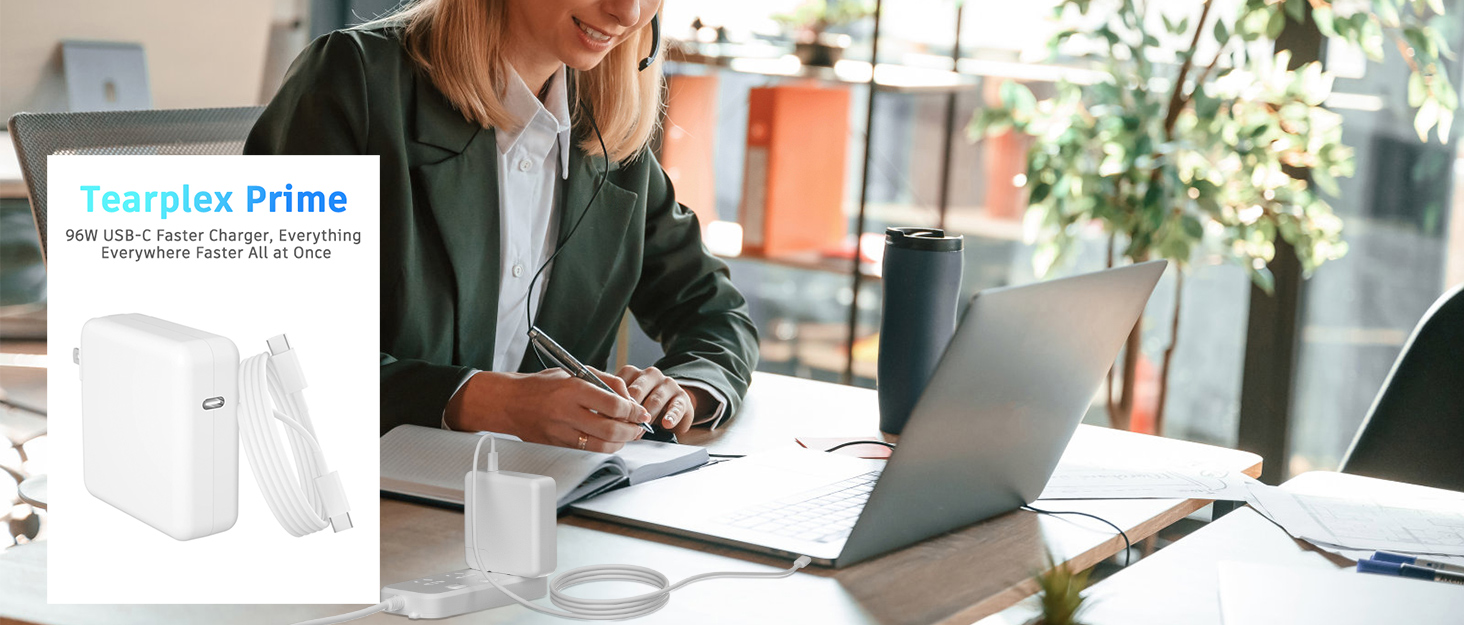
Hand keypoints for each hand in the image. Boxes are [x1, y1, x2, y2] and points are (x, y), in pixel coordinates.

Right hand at [445, 369, 652, 452]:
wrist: (509, 402)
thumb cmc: (543, 384)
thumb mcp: (574, 371)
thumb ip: (604, 381)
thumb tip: (628, 396)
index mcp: (574, 389)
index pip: (614, 405)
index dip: (633, 411)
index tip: (640, 412)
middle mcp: (568, 412)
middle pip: (611, 430)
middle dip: (632, 431)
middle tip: (639, 427)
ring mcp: (561, 431)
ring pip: (601, 445)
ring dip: (621, 443)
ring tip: (627, 435)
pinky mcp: (558, 444)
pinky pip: (588, 450)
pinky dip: (604, 446)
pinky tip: (610, 440)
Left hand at [615, 366, 697, 436]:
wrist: (673, 407)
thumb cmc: (644, 405)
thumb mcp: (630, 402)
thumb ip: (618, 405)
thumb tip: (603, 418)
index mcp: (634, 373)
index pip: (620, 382)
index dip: (614, 402)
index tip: (608, 417)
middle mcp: (651, 375)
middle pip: (637, 390)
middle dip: (629, 411)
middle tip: (623, 427)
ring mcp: (668, 385)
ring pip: (655, 400)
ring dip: (646, 417)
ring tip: (640, 431)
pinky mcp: (682, 397)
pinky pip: (676, 407)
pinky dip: (671, 416)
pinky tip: (666, 424)